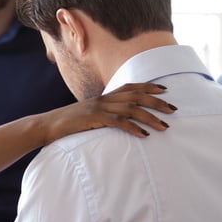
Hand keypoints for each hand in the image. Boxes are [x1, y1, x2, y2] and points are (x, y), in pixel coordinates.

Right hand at [38, 82, 174, 144]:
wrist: (47, 126)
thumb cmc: (68, 124)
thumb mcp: (88, 116)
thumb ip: (104, 115)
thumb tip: (117, 121)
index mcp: (103, 97)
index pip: (130, 87)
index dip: (149, 87)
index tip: (165, 90)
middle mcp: (104, 99)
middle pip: (136, 96)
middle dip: (157, 102)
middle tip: (174, 109)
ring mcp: (99, 108)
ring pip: (131, 109)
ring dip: (150, 117)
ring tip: (165, 126)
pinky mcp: (94, 119)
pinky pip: (118, 122)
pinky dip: (133, 128)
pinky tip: (144, 135)